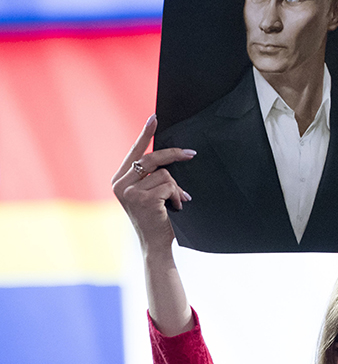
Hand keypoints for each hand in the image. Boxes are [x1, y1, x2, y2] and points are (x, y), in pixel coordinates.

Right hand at [111, 115, 194, 251]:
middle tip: (191, 154)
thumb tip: (170, 156)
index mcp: (119, 179)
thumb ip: (151, 177)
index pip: (135, 152)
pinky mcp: (143, 199)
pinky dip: (177, 196)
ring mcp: (129, 192)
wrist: (156, 245)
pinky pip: (169, 186)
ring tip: (174, 202)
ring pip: (164, 174)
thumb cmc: (156, 219)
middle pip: (152, 158)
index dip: (145, 134)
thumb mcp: (148, 194)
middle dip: (174, 155)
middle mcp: (120, 184)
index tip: (154, 118)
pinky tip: (174, 208)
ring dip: (176, 188)